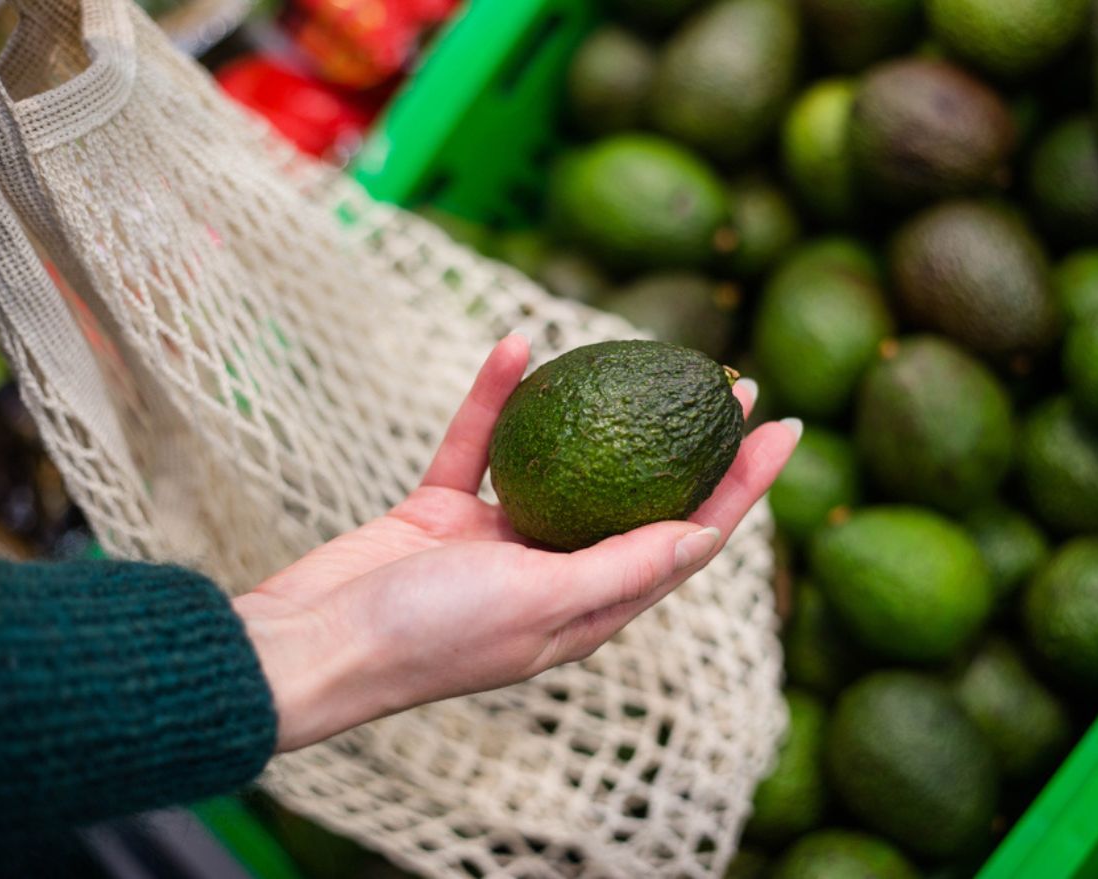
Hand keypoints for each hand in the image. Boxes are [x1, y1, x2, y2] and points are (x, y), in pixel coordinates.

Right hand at [234, 335, 798, 751]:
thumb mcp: (539, 603)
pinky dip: (494, 401)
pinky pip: (479, 445)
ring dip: (600, 410)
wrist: (313, 644)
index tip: (783, 426)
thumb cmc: (429, 637)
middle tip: (730, 379)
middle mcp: (553, 573)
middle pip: (640, 496)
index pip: (687, 539)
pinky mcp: (443, 513)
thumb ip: (620, 568)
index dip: (741, 485)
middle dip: (691, 441)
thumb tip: (706, 536)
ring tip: (644, 354)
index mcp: (588, 608)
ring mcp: (498, 541)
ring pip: (563, 461)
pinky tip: (513, 346)